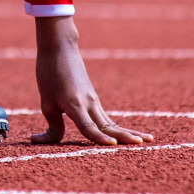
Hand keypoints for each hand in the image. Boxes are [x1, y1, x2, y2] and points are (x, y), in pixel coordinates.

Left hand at [30, 16, 152, 146]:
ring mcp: (94, 102)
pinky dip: (119, 129)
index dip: (99, 137)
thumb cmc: (50, 74)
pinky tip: (132, 135)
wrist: (60, 48)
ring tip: (149, 139)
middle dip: (125, 136)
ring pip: (112, 122)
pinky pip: (108, 119)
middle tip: (142, 144)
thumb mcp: (46, 103)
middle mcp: (89, 104)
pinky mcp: (94, 100)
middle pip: (108, 125)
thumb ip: (53, 126)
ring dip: (129, 132)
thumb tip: (45, 142)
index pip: (88, 126)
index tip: (112, 144)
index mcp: (75, 104)